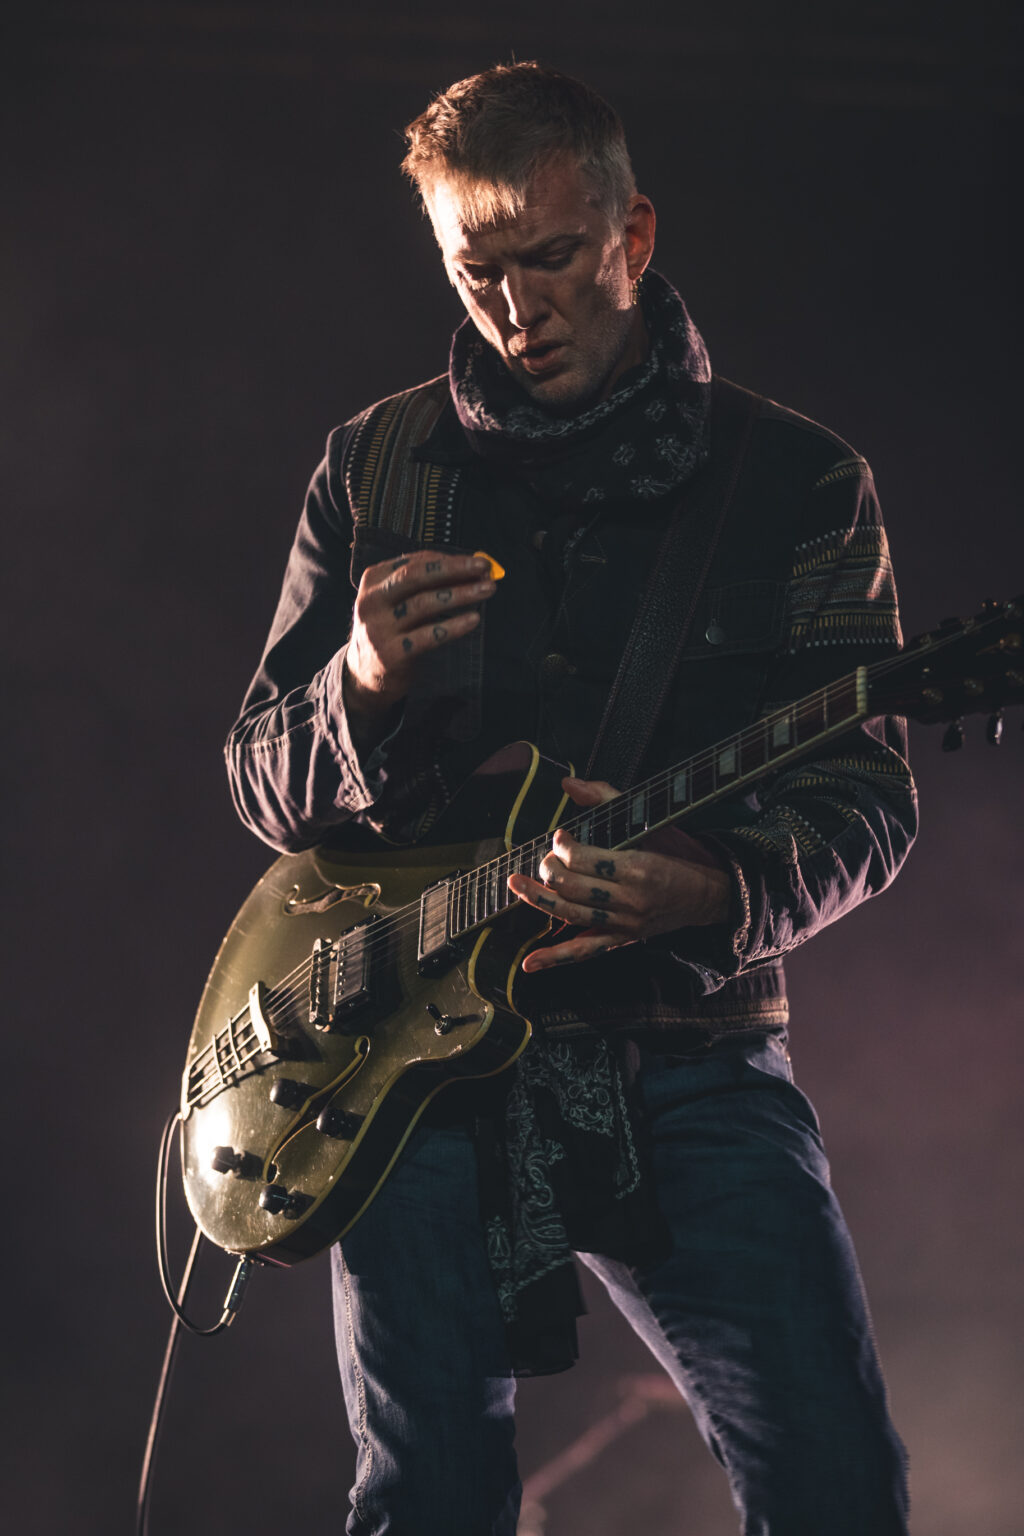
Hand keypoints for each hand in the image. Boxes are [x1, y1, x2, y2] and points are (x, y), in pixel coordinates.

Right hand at [344, 551, 495, 722]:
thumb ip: (429, 585)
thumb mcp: (400, 602)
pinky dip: (453, 626)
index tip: (477, 562)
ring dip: (460, 594)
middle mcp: (372, 601)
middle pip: (415, 576)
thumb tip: (470, 569)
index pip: (415, 561)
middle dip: (453, 569)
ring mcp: (379, 628)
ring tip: (486, 590)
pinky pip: (427, 636)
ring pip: (423, 604)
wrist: (366, 674)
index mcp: (374, 580)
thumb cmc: (392, 630)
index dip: (449, 560)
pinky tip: (473, 619)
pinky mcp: (391, 654)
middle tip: (483, 568)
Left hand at [508, 776, 731, 972]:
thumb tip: (569, 783)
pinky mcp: (623, 939)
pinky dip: (555, 959)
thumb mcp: (650, 821)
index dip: (562, 845)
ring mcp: (625, 924)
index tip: (560, 836)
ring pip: (570, 915)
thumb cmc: (679, 853)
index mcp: (637, 867)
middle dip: (548, 868)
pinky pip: (584, 952)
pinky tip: (530, 963)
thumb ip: (607, 798)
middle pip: (571, 887)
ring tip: (518, 883)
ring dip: (538, 899)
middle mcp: (629, 899)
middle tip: (546, 857)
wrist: (711, 894)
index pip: (583, 859)